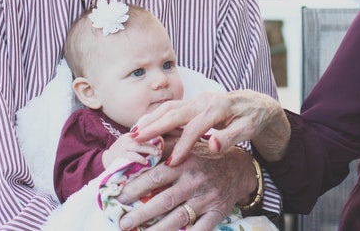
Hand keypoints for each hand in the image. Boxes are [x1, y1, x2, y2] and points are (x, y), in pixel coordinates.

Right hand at [102, 133, 163, 168]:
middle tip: (160, 150)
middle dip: (153, 144)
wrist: (106, 159)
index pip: (144, 132)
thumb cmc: (121, 152)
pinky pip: (132, 156)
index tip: (162, 140)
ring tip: (157, 154)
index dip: (154, 134)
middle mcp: (127, 139)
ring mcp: (123, 147)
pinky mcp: (121, 155)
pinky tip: (145, 162)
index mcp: (131, 135)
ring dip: (149, 150)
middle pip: (142, 138)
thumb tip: (158, 144)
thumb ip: (141, 143)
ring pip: (138, 146)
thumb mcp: (130, 143)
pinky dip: (139, 158)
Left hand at [116, 143, 254, 230]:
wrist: (240, 168)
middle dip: (141, 213)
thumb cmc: (206, 156)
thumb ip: (166, 142)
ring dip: (156, 229)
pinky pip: (200, 229)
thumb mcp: (189, 143)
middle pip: (164, 200)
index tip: (119, 196)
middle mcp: (195, 181)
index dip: (136, 187)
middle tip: (123, 222)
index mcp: (186, 162)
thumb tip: (139, 138)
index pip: (156, 176)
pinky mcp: (217, 213)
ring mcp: (207, 199)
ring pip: (178, 218)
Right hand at [132, 89, 289, 163]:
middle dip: (154, 127)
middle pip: (174, 113)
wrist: (257, 104)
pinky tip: (145, 127)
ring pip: (169, 108)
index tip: (171, 163)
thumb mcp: (248, 129)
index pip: (195, 128)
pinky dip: (156, 117)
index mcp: (217, 107)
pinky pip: (171, 109)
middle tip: (135, 140)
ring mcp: (197, 99)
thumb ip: (231, 137)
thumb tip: (214, 147)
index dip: (182, 146)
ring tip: (133, 133)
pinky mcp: (193, 103)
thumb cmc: (253, 118)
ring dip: (151, 119)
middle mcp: (204, 100)